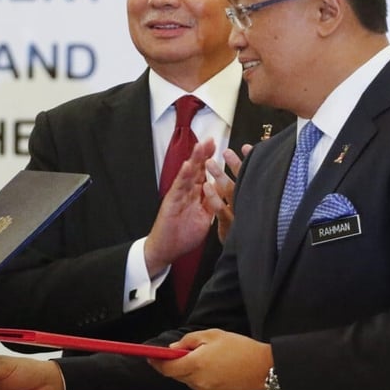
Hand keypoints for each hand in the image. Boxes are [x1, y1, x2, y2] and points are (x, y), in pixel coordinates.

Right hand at [144, 138, 224, 274]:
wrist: (166, 249)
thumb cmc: (183, 235)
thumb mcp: (204, 218)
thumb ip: (212, 204)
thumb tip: (223, 194)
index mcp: (195, 196)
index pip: (204, 174)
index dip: (211, 161)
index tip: (220, 148)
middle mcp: (186, 192)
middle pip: (196, 170)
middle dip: (203, 154)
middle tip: (210, 140)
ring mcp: (178, 195)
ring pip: (188, 174)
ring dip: (194, 160)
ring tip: (200, 146)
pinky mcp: (171, 202)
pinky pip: (178, 187)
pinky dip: (183, 176)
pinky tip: (188, 165)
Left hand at [149, 329, 271, 389]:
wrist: (264, 368)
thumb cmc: (240, 348)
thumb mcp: (212, 335)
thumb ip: (188, 341)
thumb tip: (173, 349)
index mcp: (196, 364)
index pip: (167, 368)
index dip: (156, 362)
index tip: (150, 356)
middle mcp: (198, 381)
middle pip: (175, 375)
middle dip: (173, 364)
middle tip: (180, 351)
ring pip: (187, 380)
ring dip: (187, 370)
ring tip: (204, 357)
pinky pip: (198, 385)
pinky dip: (198, 376)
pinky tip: (211, 367)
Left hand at [206, 144, 252, 243]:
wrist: (239, 257)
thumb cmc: (246, 236)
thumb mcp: (249, 214)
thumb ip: (252, 195)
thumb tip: (260, 178)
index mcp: (250, 201)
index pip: (250, 177)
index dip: (248, 162)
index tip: (247, 147)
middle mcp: (246, 207)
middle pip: (242, 182)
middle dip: (236, 165)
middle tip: (228, 151)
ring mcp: (239, 216)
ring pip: (230, 193)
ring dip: (220, 176)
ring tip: (211, 163)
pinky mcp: (230, 228)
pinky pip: (221, 211)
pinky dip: (214, 198)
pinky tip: (207, 186)